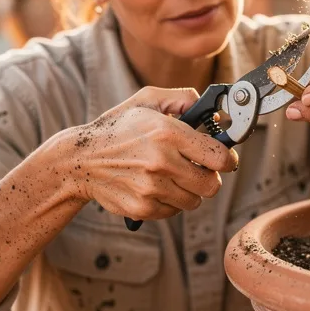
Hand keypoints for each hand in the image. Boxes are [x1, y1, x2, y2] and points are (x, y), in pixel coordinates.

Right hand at [48, 87, 237, 220]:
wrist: (81, 160)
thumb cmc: (118, 128)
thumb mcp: (147, 101)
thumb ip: (182, 99)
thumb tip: (212, 111)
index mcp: (167, 133)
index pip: (220, 157)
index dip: (227, 159)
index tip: (224, 159)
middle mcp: (161, 162)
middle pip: (211, 185)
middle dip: (209, 177)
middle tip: (197, 169)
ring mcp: (151, 188)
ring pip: (194, 201)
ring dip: (188, 190)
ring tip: (171, 176)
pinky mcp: (142, 208)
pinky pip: (173, 211)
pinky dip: (169, 202)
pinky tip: (154, 186)